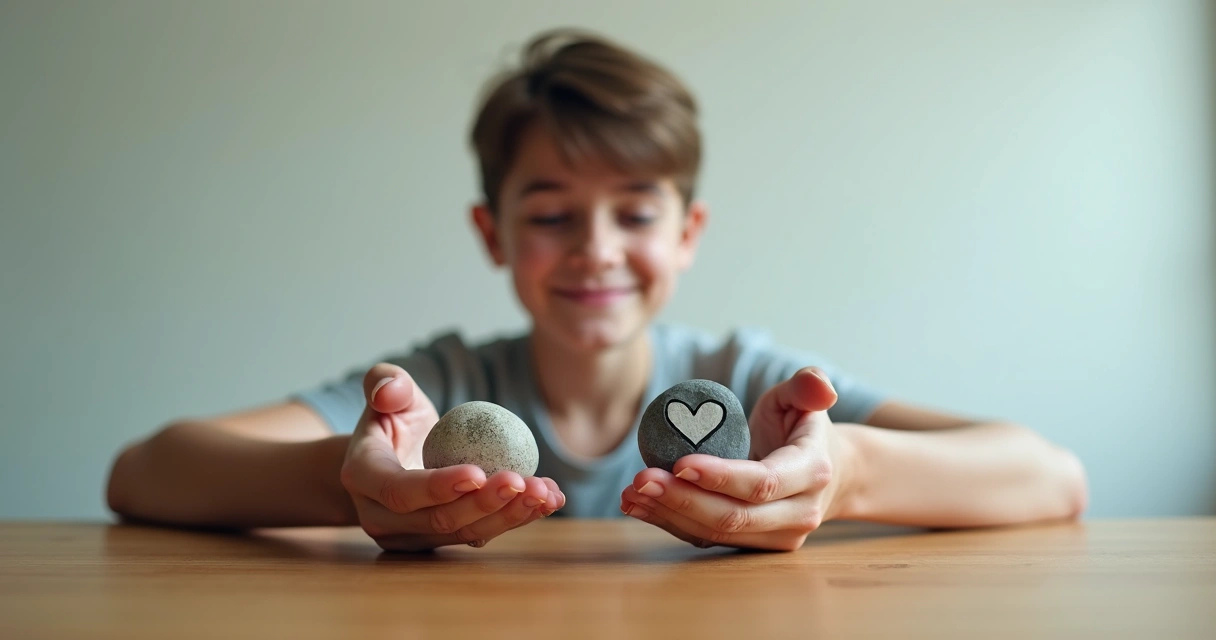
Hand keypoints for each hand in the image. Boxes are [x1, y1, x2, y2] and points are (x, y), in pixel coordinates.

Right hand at [339, 363, 564, 550]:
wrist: (390, 458)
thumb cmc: (391, 419)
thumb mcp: (385, 391)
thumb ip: (384, 380)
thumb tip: (389, 391)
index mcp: (362, 477)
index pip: (399, 491)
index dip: (437, 486)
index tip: (479, 473)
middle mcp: (382, 517)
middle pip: (438, 519)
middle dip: (485, 504)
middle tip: (524, 482)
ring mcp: (412, 536)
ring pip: (464, 533)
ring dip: (510, 516)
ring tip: (546, 493)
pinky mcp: (440, 542)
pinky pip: (481, 533)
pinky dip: (518, 518)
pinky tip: (549, 500)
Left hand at [620, 367, 847, 550]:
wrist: (828, 472)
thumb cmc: (802, 428)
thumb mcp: (803, 400)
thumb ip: (807, 385)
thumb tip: (820, 388)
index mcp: (813, 472)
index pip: (762, 483)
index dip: (720, 477)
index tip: (679, 461)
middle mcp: (799, 513)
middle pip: (734, 517)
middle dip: (682, 500)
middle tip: (640, 479)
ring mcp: (778, 536)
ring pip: (717, 533)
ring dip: (669, 515)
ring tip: (631, 493)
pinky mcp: (754, 546)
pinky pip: (708, 539)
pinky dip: (670, 523)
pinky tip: (639, 506)